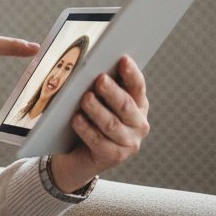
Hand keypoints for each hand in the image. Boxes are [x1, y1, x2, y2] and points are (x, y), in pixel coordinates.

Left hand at [48, 56, 150, 192]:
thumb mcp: (96, 98)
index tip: (123, 59)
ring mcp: (128, 143)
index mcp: (137, 104)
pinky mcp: (113, 157)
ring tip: (85, 98)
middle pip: (125, 105)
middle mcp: (138, 124)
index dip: (131, 73)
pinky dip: (86, 129)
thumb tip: (81, 60)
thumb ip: (96, 82)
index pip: (137, 86)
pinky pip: (99, 141)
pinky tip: (76, 119)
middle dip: (112, 91)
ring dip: (97, 110)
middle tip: (99, 79)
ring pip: (112, 124)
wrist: (78, 155)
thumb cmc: (88, 118)